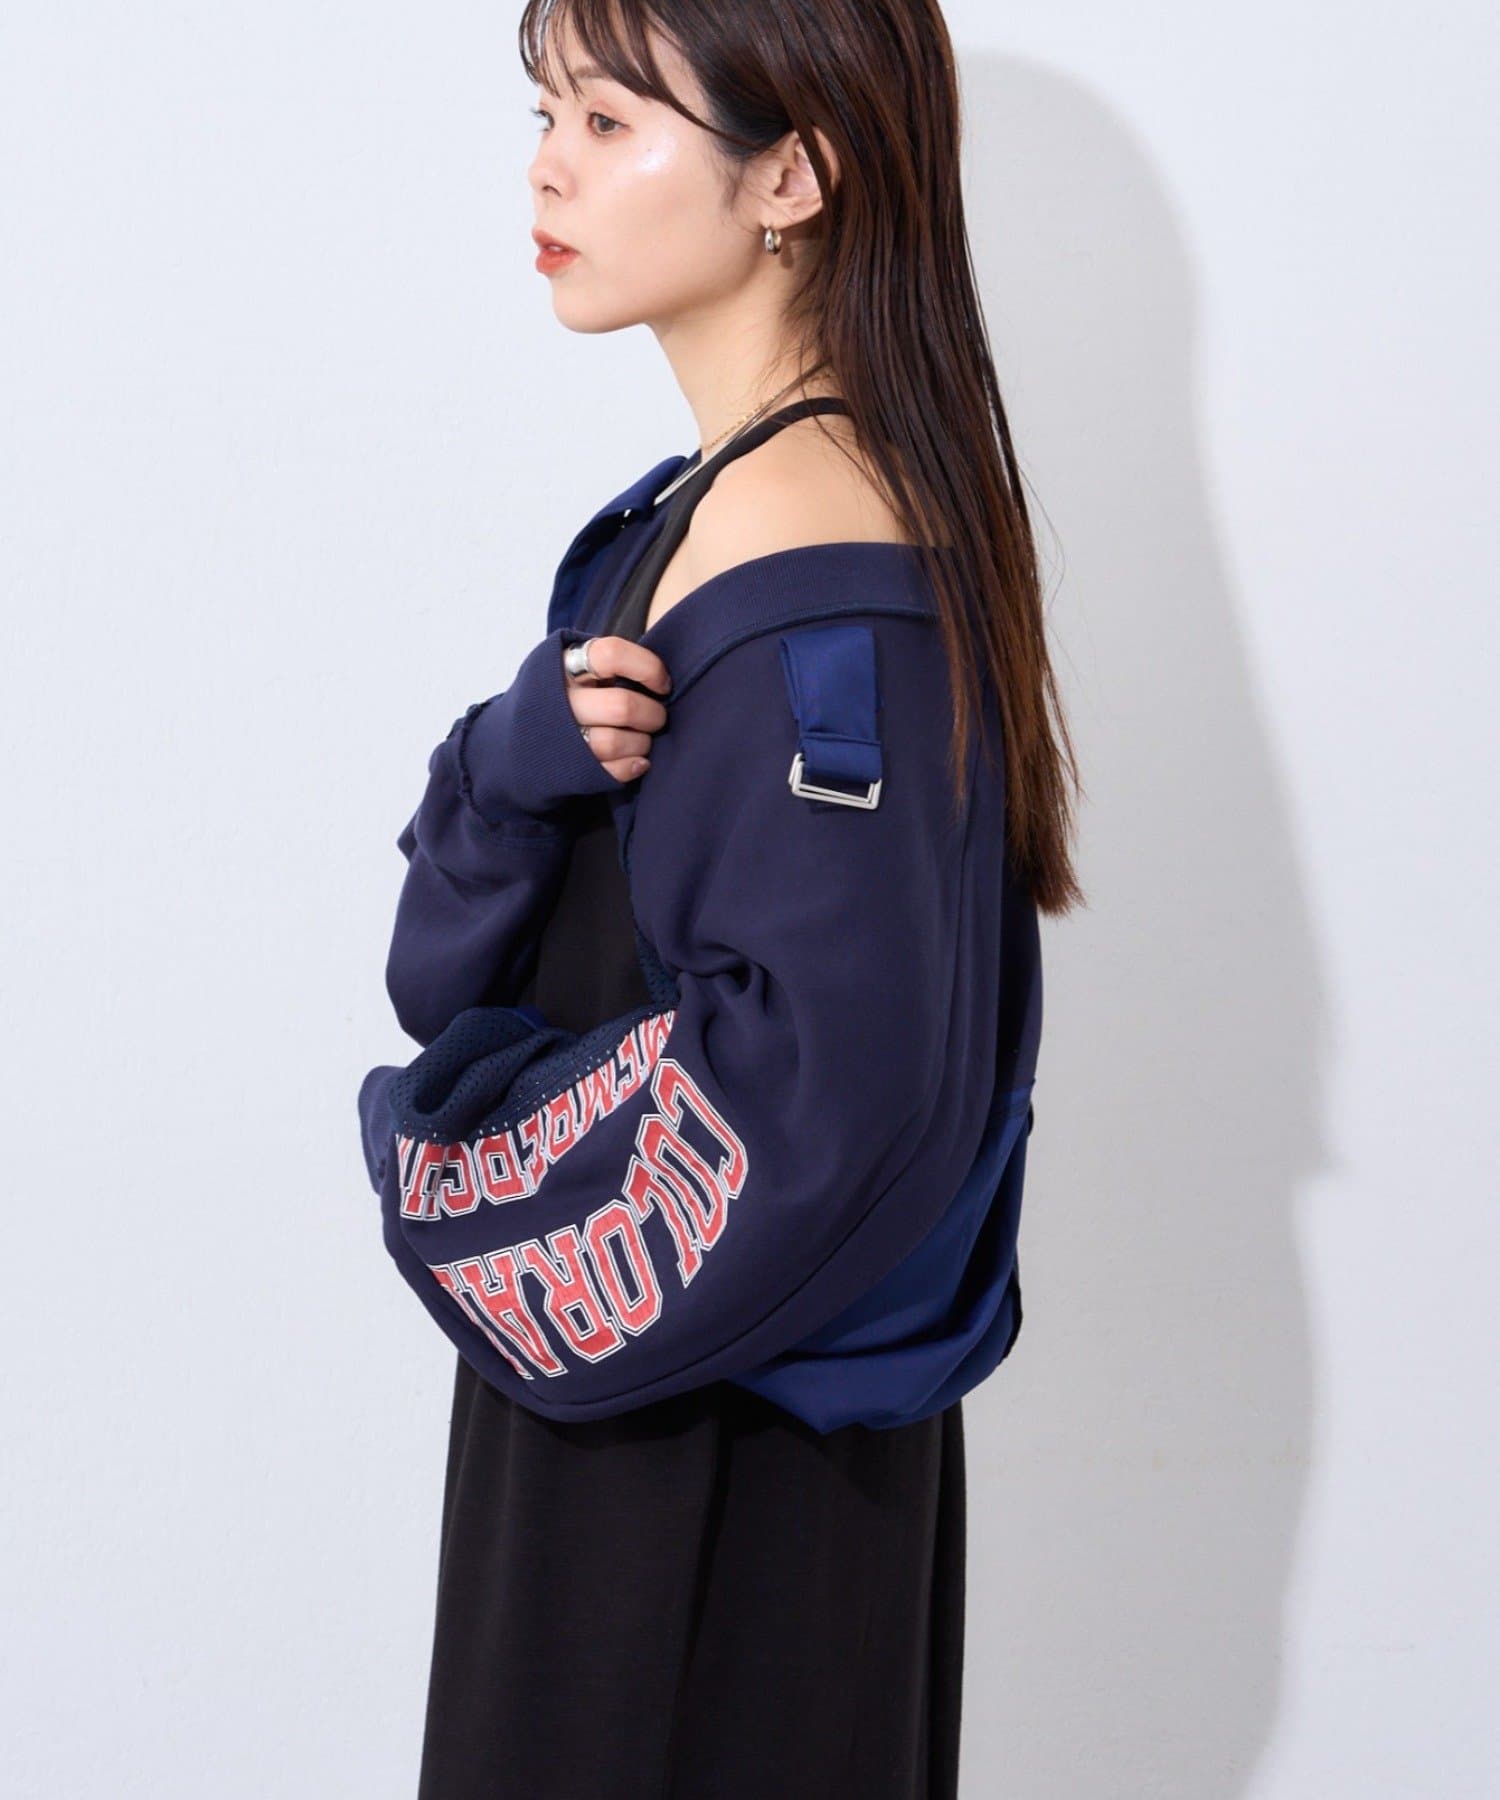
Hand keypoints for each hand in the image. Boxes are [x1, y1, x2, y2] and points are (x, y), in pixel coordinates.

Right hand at [563, 635, 672, 782]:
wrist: (513, 741)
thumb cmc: (561, 697)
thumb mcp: (573, 666)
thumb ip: (609, 664)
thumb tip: (660, 677)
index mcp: (564, 664)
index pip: (612, 655)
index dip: (647, 668)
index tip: (662, 685)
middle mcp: (559, 699)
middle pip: (621, 706)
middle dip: (652, 715)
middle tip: (657, 717)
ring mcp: (561, 737)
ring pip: (613, 742)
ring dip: (641, 743)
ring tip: (643, 740)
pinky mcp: (567, 769)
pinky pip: (609, 772)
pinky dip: (632, 766)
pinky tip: (637, 760)